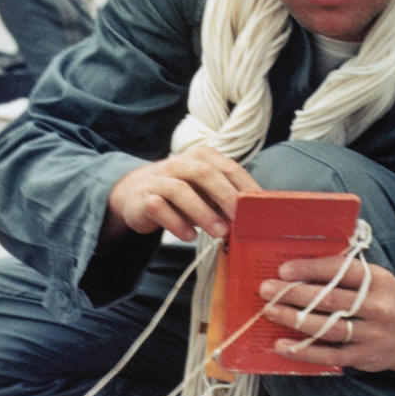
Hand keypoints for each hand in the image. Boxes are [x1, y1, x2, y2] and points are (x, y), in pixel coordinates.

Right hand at [103, 147, 259, 243]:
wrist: (134, 195)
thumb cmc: (180, 194)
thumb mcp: (206, 194)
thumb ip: (227, 201)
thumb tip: (253, 219)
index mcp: (202, 158)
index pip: (229, 168)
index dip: (246, 187)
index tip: (260, 209)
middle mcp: (180, 164)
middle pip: (205, 173)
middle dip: (225, 196)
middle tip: (240, 218)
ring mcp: (160, 180)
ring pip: (181, 190)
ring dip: (203, 212)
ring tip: (219, 232)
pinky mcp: (144, 198)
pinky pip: (159, 208)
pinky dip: (176, 223)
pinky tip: (189, 236)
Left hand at [258, 255, 394, 384]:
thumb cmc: (388, 302)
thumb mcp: (378, 280)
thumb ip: (348, 274)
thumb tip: (303, 268)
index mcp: (378, 281)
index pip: (340, 270)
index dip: (310, 269)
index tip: (284, 270)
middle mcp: (377, 306)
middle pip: (329, 299)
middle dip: (294, 293)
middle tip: (267, 290)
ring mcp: (371, 334)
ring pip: (327, 327)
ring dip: (294, 319)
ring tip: (270, 312)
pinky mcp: (362, 357)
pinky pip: (329, 355)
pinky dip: (304, 351)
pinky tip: (283, 346)